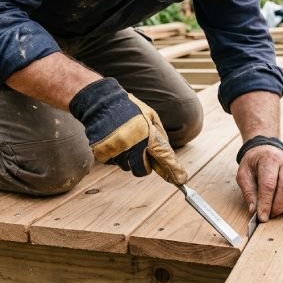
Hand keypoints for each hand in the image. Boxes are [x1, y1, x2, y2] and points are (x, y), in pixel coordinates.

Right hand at [69, 78, 187, 184]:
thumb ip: (160, 136)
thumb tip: (166, 155)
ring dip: (128, 156)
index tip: (181, 180)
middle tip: (141, 149)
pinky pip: (113, 161)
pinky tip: (113, 138)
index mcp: (148, 135)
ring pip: (127, 165)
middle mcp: (133, 146)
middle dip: (144, 164)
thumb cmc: (129, 108)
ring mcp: (117, 151)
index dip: (174, 171)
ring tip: (124, 137)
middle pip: (143, 170)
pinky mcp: (103, 154)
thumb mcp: (151, 116)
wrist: (101, 102)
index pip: (164, 158)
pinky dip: (115, 153)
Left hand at [236, 145, 282, 221]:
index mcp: (269, 160)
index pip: (269, 184)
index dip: (266, 203)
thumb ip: (248, 192)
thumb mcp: (243, 174)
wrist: (266, 151)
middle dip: (278, 207)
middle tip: (270, 214)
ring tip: (279, 209)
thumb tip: (254, 211)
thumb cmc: (254, 164)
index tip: (262, 217)